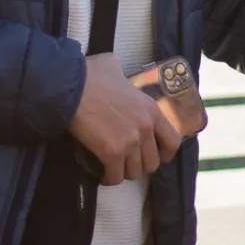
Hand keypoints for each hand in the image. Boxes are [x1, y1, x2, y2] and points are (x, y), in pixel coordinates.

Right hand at [68, 54, 181, 186]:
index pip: (173, 141)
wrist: (71, 87)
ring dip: (123, 172)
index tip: (157, 156)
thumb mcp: (114, 66)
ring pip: (134, 173)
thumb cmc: (91, 75)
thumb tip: (116, 69)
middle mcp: (146, 127)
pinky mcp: (113, 152)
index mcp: (151, 109)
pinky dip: (108, 178)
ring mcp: (131, 141)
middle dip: (139, 164)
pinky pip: (115, 176)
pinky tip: (102, 175)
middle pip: (152, 162)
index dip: (165, 153)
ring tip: (113, 167)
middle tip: (127, 160)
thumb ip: (122, 72)